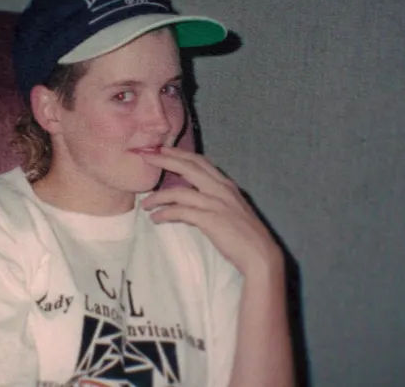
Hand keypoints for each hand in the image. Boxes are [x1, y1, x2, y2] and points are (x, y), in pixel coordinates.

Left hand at [139, 146, 281, 273]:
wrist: (260, 254)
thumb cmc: (245, 236)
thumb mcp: (231, 210)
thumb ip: (214, 200)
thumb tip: (193, 201)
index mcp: (226, 185)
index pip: (201, 162)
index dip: (180, 154)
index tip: (163, 150)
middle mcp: (221, 189)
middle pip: (188, 167)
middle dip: (165, 160)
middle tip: (147, 157)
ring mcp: (215, 203)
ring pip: (179, 192)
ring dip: (158, 197)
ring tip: (144, 204)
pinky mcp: (210, 220)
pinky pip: (180, 212)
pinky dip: (165, 214)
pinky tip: (156, 218)